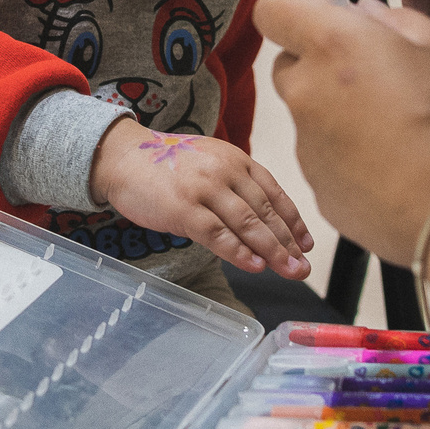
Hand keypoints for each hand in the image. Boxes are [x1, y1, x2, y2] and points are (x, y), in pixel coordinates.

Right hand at [88, 119, 314, 278]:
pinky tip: (255, 266)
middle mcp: (225, 171)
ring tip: (288, 270)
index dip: (293, 221)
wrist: (122, 158)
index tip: (306, 244)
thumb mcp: (208, 163)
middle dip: (288, 243)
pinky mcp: (184, 209)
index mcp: (236, 159)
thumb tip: (260, 222)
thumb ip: (234, 184)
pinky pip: (218, 234)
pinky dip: (239, 252)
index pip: (274, 193)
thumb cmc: (165, 166)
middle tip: (303, 266)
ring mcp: (204, 189)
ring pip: (248, 224)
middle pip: (265, 212)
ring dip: (272, 251)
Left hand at [257, 0, 429, 259]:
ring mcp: (306, 145)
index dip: (296, 10)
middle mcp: (306, 92)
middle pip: (290, 65)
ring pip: (310, 115)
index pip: (274, 9)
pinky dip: (347, 157)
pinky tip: (392, 164)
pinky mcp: (317, 188)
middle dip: (321, 65)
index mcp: (332, 45)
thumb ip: (391, 20)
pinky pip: (324, 159)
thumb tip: (363, 12)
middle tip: (374, 78)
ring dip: (338, 114)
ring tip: (395, 130)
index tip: (322, 17)